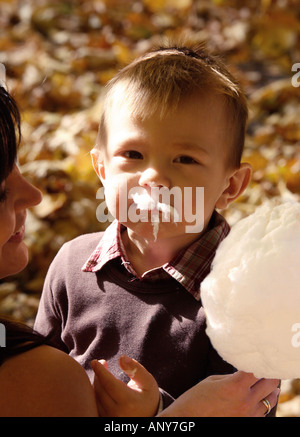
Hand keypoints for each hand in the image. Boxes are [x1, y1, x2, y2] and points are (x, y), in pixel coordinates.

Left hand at [91, 355, 159, 416]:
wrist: (148, 416)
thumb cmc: (147, 396)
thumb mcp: (147, 381)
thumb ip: (135, 369)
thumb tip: (121, 358)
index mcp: (130, 402)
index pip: (110, 384)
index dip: (101, 371)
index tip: (94, 361)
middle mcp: (118, 413)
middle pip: (100, 390)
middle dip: (98, 374)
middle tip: (102, 362)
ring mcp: (110, 419)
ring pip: (95, 399)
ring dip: (96, 383)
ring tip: (102, 373)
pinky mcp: (105, 421)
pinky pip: (94, 406)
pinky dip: (94, 393)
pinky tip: (100, 384)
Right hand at [158, 371, 279, 416]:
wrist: (188, 419)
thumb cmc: (196, 398)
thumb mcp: (213, 380)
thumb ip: (232, 376)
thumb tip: (245, 372)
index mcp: (235, 386)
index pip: (257, 369)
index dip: (259, 361)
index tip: (258, 357)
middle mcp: (246, 401)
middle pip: (269, 383)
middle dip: (268, 373)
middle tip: (266, 367)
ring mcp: (248, 415)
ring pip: (270, 399)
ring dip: (270, 389)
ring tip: (268, 381)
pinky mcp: (247, 423)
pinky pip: (263, 412)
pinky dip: (264, 403)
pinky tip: (261, 397)